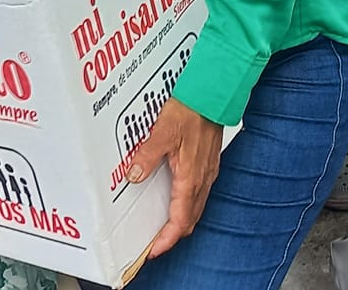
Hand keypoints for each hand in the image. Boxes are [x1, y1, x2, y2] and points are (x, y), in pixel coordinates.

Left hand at [127, 98, 222, 257]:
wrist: (212, 97)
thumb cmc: (192, 112)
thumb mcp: (162, 132)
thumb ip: (147, 156)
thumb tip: (135, 174)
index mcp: (190, 178)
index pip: (180, 221)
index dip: (167, 239)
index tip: (155, 249)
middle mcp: (202, 179)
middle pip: (189, 220)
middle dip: (173, 235)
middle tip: (156, 243)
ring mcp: (208, 173)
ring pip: (196, 208)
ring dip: (181, 221)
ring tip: (164, 226)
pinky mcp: (208, 165)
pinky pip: (199, 194)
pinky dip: (187, 206)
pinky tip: (177, 198)